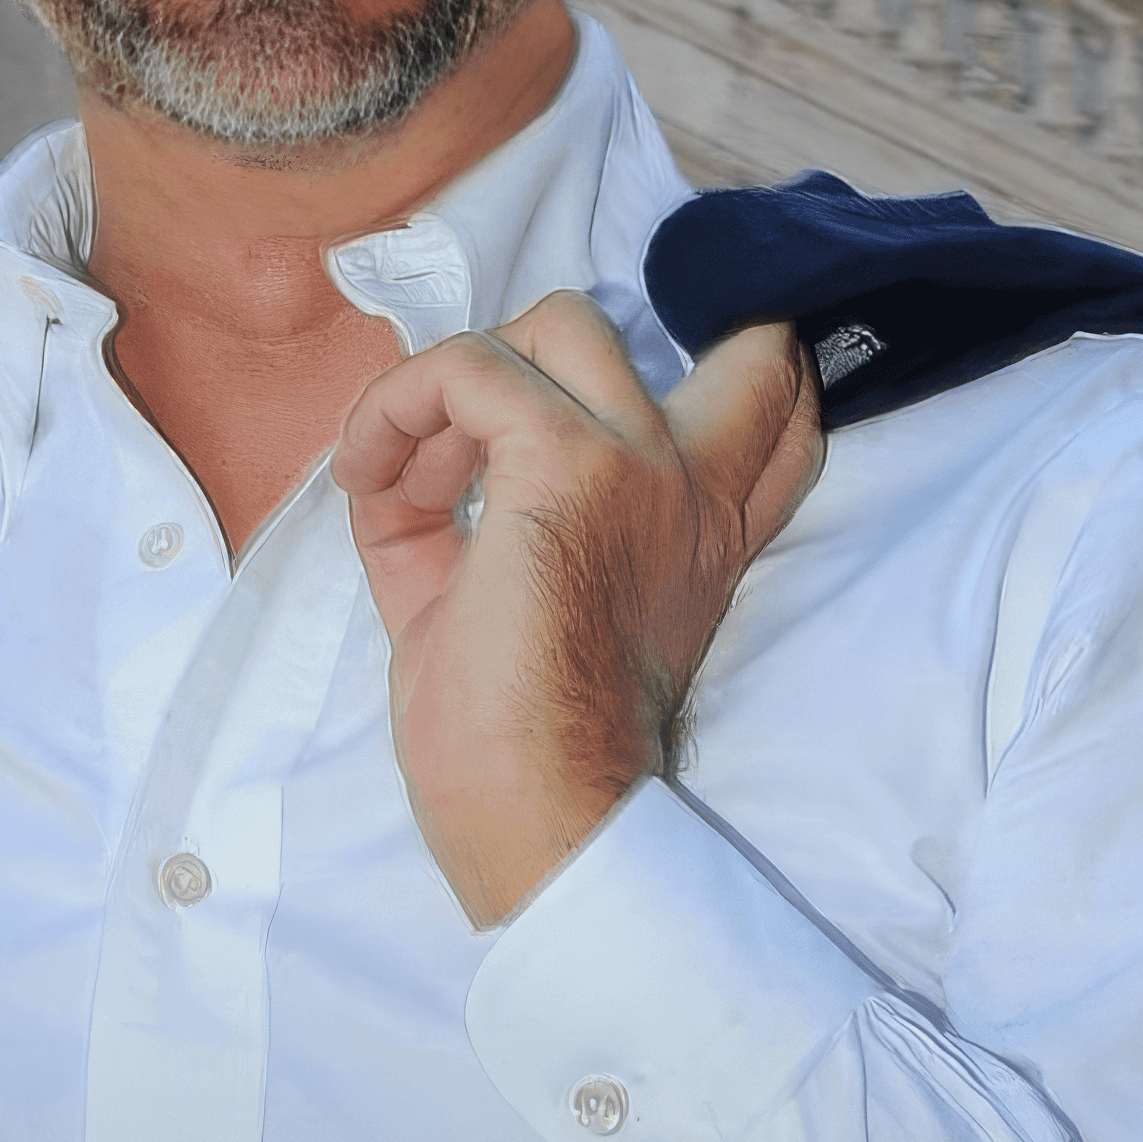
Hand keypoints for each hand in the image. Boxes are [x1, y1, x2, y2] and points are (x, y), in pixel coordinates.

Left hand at [331, 294, 820, 928]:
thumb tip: (411, 450)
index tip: (571, 404)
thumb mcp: (509, 601)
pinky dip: (395, 406)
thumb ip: (480, 514)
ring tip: (397, 471)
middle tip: (469, 434)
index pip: (776, 405)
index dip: (706, 366)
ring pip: (558, 324)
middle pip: (675, 333)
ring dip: (451, 383)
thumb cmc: (515, 740)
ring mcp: (639, 466)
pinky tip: (366, 473)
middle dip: (562, 357)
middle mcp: (690, 488)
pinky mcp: (567, 462)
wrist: (537, 817)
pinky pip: (467, 370)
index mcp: (697, 531)